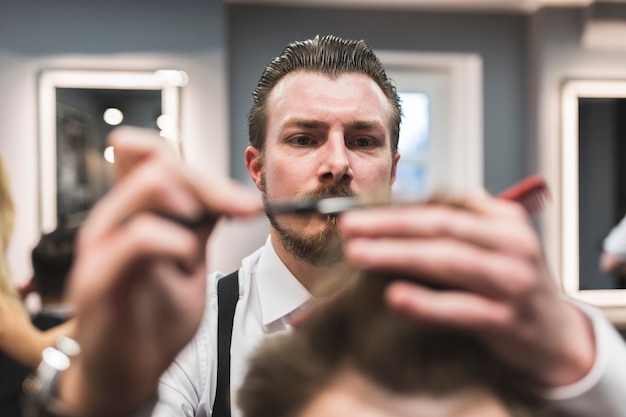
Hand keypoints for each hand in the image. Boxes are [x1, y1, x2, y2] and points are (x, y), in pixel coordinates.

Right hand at [60, 127, 261, 415]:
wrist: (129, 373)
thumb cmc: (155, 319)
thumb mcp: (189, 264)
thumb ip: (198, 227)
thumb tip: (228, 194)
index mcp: (136, 213)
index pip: (156, 157)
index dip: (203, 168)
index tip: (247, 201)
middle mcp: (115, 220)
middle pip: (160, 164)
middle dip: (212, 184)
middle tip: (246, 208)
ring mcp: (102, 246)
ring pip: (149, 186)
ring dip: (193, 201)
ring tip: (209, 235)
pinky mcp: (98, 279)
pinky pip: (137, 238)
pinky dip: (173, 241)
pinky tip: (188, 258)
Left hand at [339, 191, 594, 387]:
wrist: (556, 338)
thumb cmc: (513, 286)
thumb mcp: (497, 247)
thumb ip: (461, 225)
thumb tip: (407, 209)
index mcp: (504, 223)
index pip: (442, 209)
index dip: (397, 211)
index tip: (359, 213)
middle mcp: (512, 245)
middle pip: (441, 227)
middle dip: (390, 225)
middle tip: (349, 227)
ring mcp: (512, 283)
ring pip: (448, 261)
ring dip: (398, 255)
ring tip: (359, 254)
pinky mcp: (508, 321)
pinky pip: (461, 309)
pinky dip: (426, 303)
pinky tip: (394, 297)